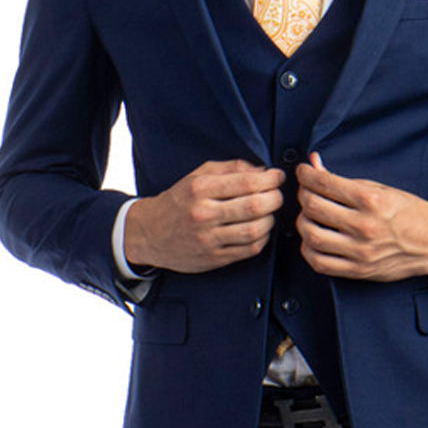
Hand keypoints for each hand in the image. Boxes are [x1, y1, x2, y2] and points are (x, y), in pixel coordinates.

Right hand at [124, 159, 284, 271]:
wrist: (150, 233)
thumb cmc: (178, 201)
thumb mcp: (198, 175)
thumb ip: (230, 168)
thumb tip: (261, 170)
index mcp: (200, 189)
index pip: (246, 182)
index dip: (270, 179)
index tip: (278, 176)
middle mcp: (204, 214)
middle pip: (255, 206)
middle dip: (275, 198)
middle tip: (277, 194)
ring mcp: (209, 239)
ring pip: (255, 230)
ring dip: (271, 219)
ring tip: (269, 212)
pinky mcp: (214, 258)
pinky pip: (249, 249)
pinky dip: (263, 238)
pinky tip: (261, 229)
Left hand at [296, 154, 427, 282]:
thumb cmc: (408, 212)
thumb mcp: (380, 188)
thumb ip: (346, 181)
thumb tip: (316, 166)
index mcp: (372, 201)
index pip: (325, 183)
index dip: (306, 175)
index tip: (302, 172)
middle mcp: (365, 226)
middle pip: (313, 207)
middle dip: (303, 194)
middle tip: (306, 191)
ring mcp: (361, 251)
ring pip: (312, 235)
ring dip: (303, 221)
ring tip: (309, 215)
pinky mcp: (358, 270)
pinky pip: (320, 262)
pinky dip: (309, 248)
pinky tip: (313, 239)